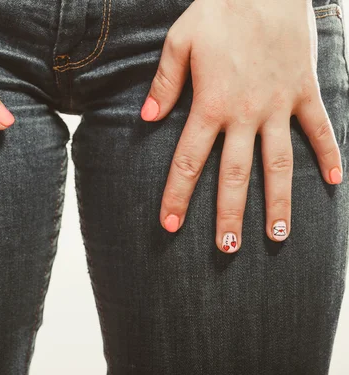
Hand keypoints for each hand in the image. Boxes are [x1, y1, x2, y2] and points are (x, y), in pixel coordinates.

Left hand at [140, 0, 342, 252]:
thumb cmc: (218, 10)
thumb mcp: (180, 41)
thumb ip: (165, 83)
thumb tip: (147, 118)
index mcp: (211, 104)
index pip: (188, 161)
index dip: (177, 195)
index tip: (169, 225)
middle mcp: (245, 113)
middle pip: (234, 174)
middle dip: (229, 214)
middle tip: (228, 248)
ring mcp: (279, 105)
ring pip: (279, 163)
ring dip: (279, 201)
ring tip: (278, 235)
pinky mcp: (305, 91)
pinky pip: (319, 129)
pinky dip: (328, 154)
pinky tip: (333, 183)